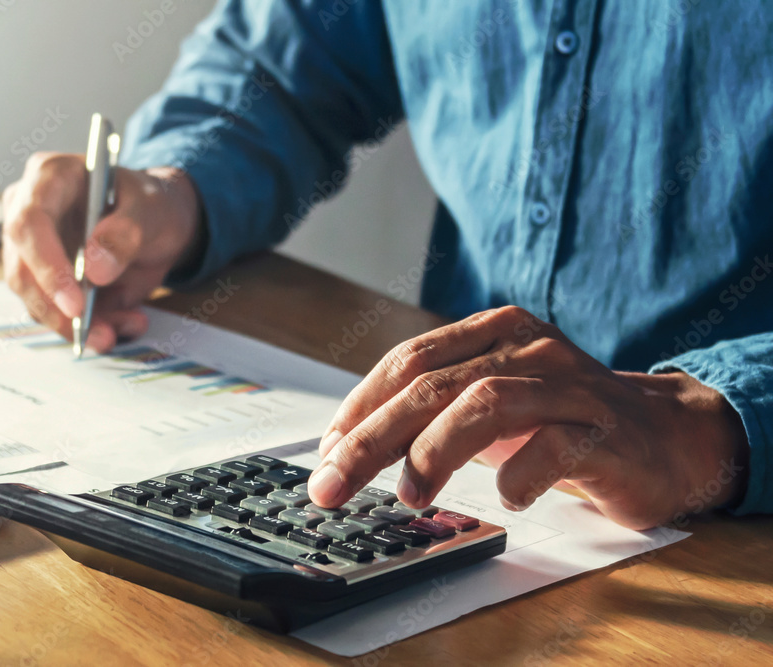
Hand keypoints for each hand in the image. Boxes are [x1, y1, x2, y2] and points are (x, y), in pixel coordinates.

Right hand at [2, 152, 202, 351]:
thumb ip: (127, 232)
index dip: (47, 267)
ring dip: (79, 326)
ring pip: (36, 301)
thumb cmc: (150, 203)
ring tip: (124, 328)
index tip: (76, 304)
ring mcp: (32, 249)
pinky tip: (125, 322)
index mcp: (50, 177)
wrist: (157, 224)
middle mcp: (28, 211)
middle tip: (102, 335)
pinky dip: (90, 328)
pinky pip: (56, 314)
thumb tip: (94, 269)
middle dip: (60, 312)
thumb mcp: (152, 209)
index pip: (29, 224)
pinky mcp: (44, 280)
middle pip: (22, 271)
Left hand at [307, 306, 749, 529]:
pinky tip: (508, 496)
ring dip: (434, 452)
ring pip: (486, 403)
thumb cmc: (558, 420)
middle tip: (333, 483)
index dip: (361, 406)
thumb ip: (429, 412)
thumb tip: (347, 447)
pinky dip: (519, 476)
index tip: (327, 451)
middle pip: (432, 385)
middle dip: (372, 438)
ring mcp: (568, 384)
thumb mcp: (486, 407)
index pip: (408, 360)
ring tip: (410, 496)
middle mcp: (527, 348)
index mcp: (492, 332)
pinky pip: (553, 447)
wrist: (661, 436)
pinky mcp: (604, 428)